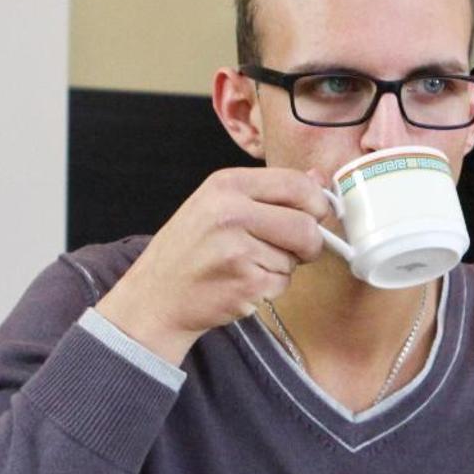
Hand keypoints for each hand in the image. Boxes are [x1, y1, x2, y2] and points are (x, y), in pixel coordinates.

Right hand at [96, 167, 333, 364]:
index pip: (297, 184)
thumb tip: (317, 177)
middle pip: (305, 225)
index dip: (317, 203)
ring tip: (247, 264)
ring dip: (283, 267)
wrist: (156, 295)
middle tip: (294, 249)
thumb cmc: (191, 248)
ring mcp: (237, 250)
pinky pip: (282, 284)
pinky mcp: (245, 284)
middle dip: (310, 243)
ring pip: (296, 258)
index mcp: (227, 185)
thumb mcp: (219, 203)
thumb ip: (270, 191)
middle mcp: (231, 213)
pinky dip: (271, 287)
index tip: (316, 215)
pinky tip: (242, 282)